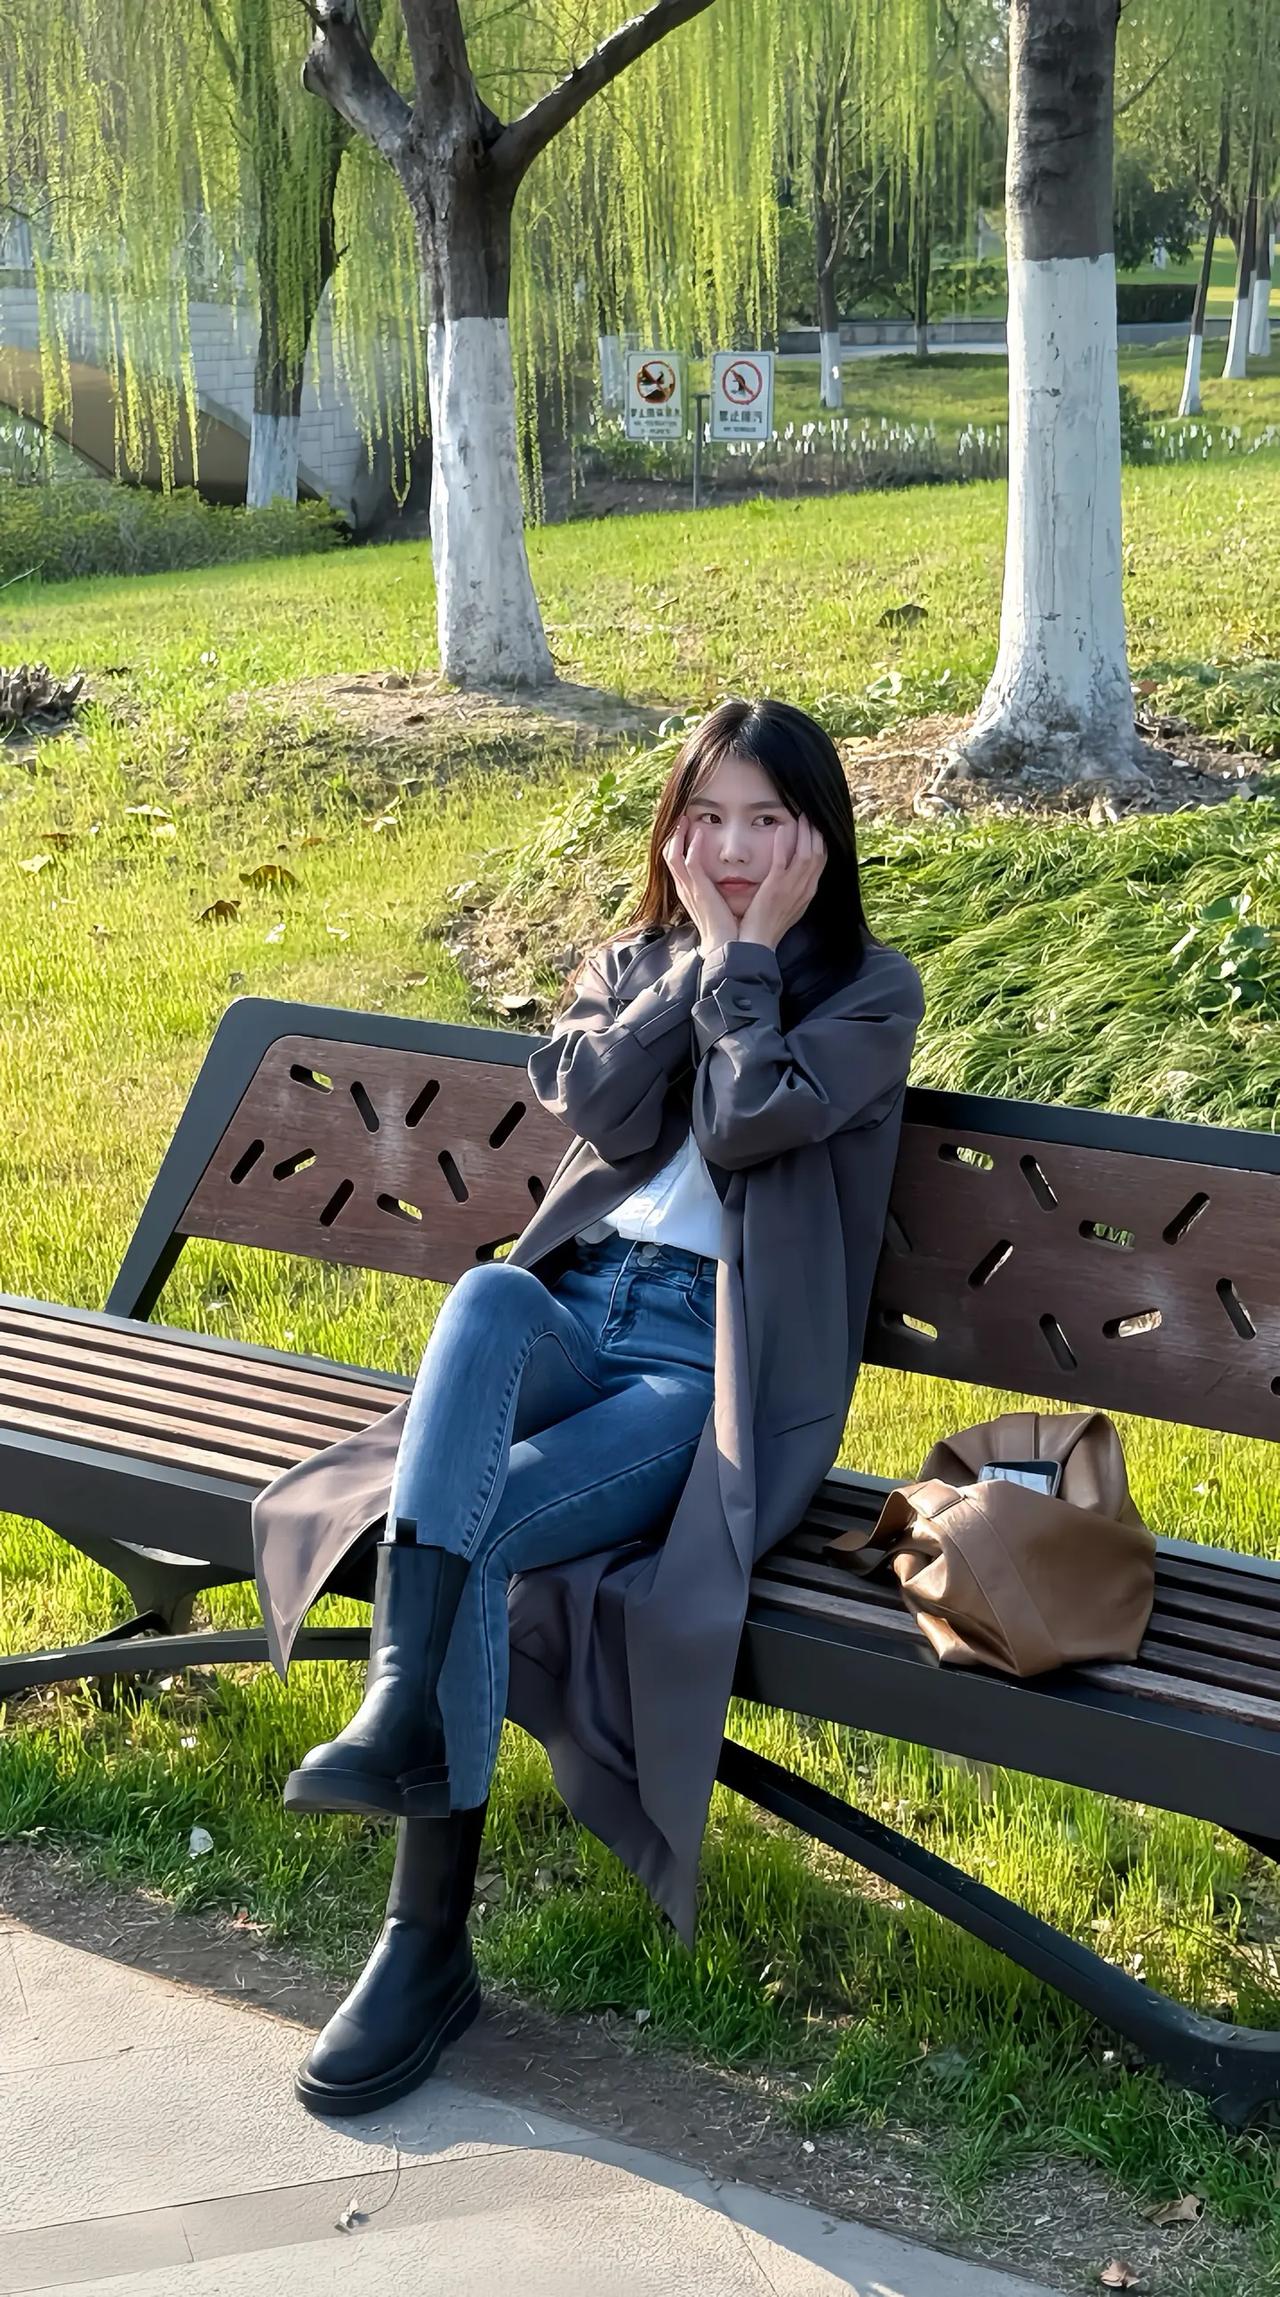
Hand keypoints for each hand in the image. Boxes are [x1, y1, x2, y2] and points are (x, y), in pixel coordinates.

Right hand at [662, 818, 738, 955]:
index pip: (674, 862)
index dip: (676, 844)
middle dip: (673, 835)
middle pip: (668, 855)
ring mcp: (688, 888)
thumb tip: (723, 879)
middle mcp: (683, 888)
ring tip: (684, 819)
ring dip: (678, 835)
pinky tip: (700, 833)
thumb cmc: (726, 927)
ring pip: (672, 855)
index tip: (683, 828)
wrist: (726, 945)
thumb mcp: (716, 903)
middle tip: (680, 818)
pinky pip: (688, 862)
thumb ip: (715, 889)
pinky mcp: (697, 890)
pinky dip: (691, 846)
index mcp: (687, 890)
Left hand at [738, 816, 825, 949]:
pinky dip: (784, 843)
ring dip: (805, 833)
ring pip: (808, 854)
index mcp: (807, 893)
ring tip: (800, 816)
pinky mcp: (776, 888)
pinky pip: (783, 860)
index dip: (820, 842)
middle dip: (816, 832)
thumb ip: (792, 888)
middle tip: (810, 814)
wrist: (755, 945)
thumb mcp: (787, 906)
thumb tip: (793, 874)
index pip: (822, 862)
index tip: (816, 827)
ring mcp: (792, 889)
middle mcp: (805, 889)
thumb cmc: (766, 926)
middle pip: (819, 854)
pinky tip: (781, 829)